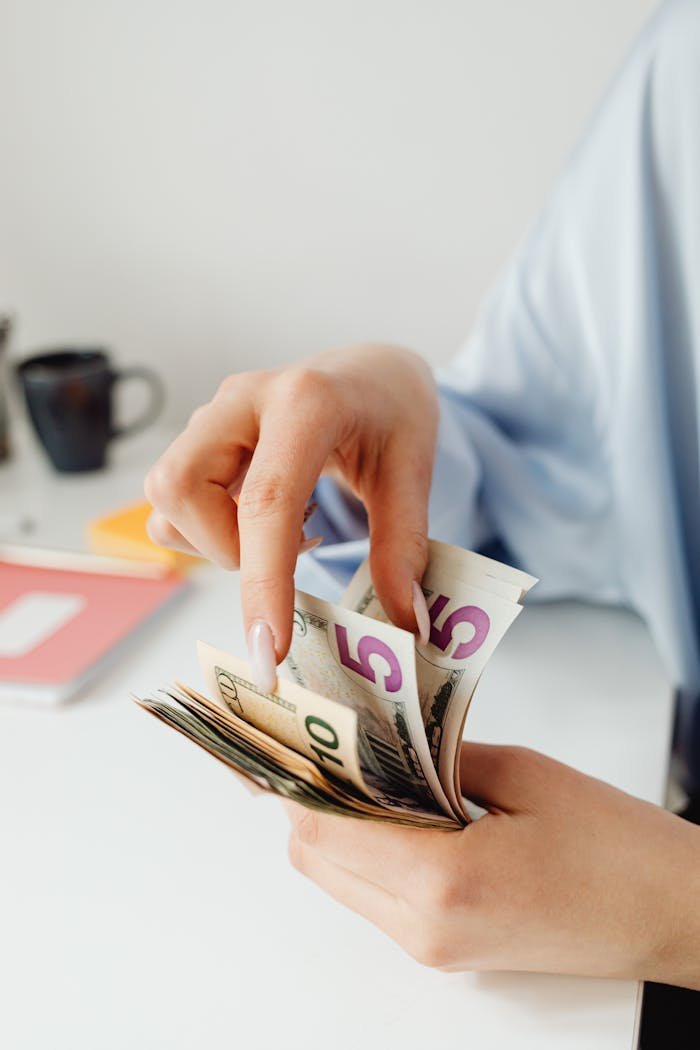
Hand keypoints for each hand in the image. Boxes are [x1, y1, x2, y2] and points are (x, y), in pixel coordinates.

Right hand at [144, 345, 437, 688]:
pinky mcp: (201, 435)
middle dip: (223, 547)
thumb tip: (405, 624)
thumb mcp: (413, 470)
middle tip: (295, 548)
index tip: (267, 650)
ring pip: (167, 497)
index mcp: (306, 401)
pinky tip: (264, 516)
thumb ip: (404, 546)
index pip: (268, 500)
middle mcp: (244, 399)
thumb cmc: (390, 411)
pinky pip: (173, 501)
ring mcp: (214, 414)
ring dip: (218, 538)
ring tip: (289, 527)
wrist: (369, 370)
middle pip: (179, 487)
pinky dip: (211, 527)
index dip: (262, 581)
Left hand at [285, 743, 699, 987]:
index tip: (286, 729)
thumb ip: (435, 756)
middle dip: (305, 795)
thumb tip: (375, 740)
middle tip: (316, 737)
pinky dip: (364, 849)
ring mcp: (432, 948)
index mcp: (443, 880)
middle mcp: (424, 928)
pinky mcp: (446, 951)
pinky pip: (374, 896)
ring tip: (352, 763)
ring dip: (332, 824)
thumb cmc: (617, 846)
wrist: (673, 914)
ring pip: (338, 880)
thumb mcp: (522, 775)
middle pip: (315, 859)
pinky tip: (388, 805)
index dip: (295, 775)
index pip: (324, 827)